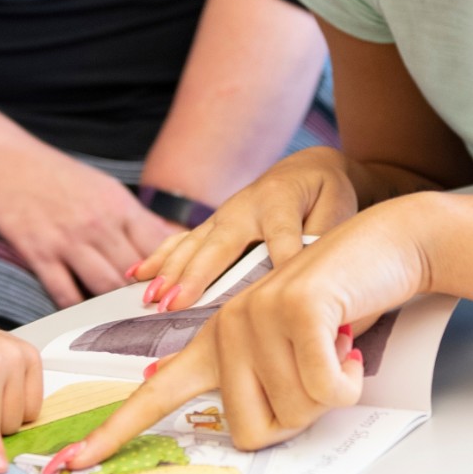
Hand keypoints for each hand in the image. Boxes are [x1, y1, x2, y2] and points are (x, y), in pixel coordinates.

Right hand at [0, 134, 179, 307]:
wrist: (7, 163)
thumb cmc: (60, 177)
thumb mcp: (106, 188)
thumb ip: (135, 219)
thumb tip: (167, 242)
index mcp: (120, 205)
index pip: (160, 245)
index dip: (173, 271)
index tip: (179, 290)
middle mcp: (99, 224)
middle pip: (135, 272)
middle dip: (148, 296)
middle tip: (156, 317)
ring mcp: (69, 241)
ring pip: (105, 287)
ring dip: (116, 306)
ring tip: (126, 322)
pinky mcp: (40, 256)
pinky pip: (65, 294)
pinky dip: (77, 310)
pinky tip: (85, 318)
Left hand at [60, 194, 434, 464]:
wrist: (382, 246)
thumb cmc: (341, 306)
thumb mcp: (292, 353)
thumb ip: (261, 383)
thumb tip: (249, 424)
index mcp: (218, 339)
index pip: (154, 395)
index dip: (114, 434)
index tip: (68, 465)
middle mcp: (227, 324)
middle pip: (251, 431)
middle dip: (299, 416)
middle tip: (318, 373)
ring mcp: (256, 311)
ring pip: (294, 412)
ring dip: (331, 391)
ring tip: (334, 347)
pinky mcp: (295, 306)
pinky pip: (325, 388)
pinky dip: (348, 378)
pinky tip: (347, 341)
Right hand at [132, 146, 359, 309]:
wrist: (310, 168)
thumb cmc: (327, 194)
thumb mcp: (337, 209)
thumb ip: (323, 238)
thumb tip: (309, 272)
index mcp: (279, 201)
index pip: (279, 240)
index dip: (278, 267)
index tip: (270, 300)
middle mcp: (245, 206)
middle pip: (219, 246)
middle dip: (196, 277)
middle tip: (175, 305)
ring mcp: (224, 215)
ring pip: (193, 245)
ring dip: (169, 272)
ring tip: (151, 298)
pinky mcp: (214, 224)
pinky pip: (183, 241)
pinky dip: (159, 258)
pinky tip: (135, 275)